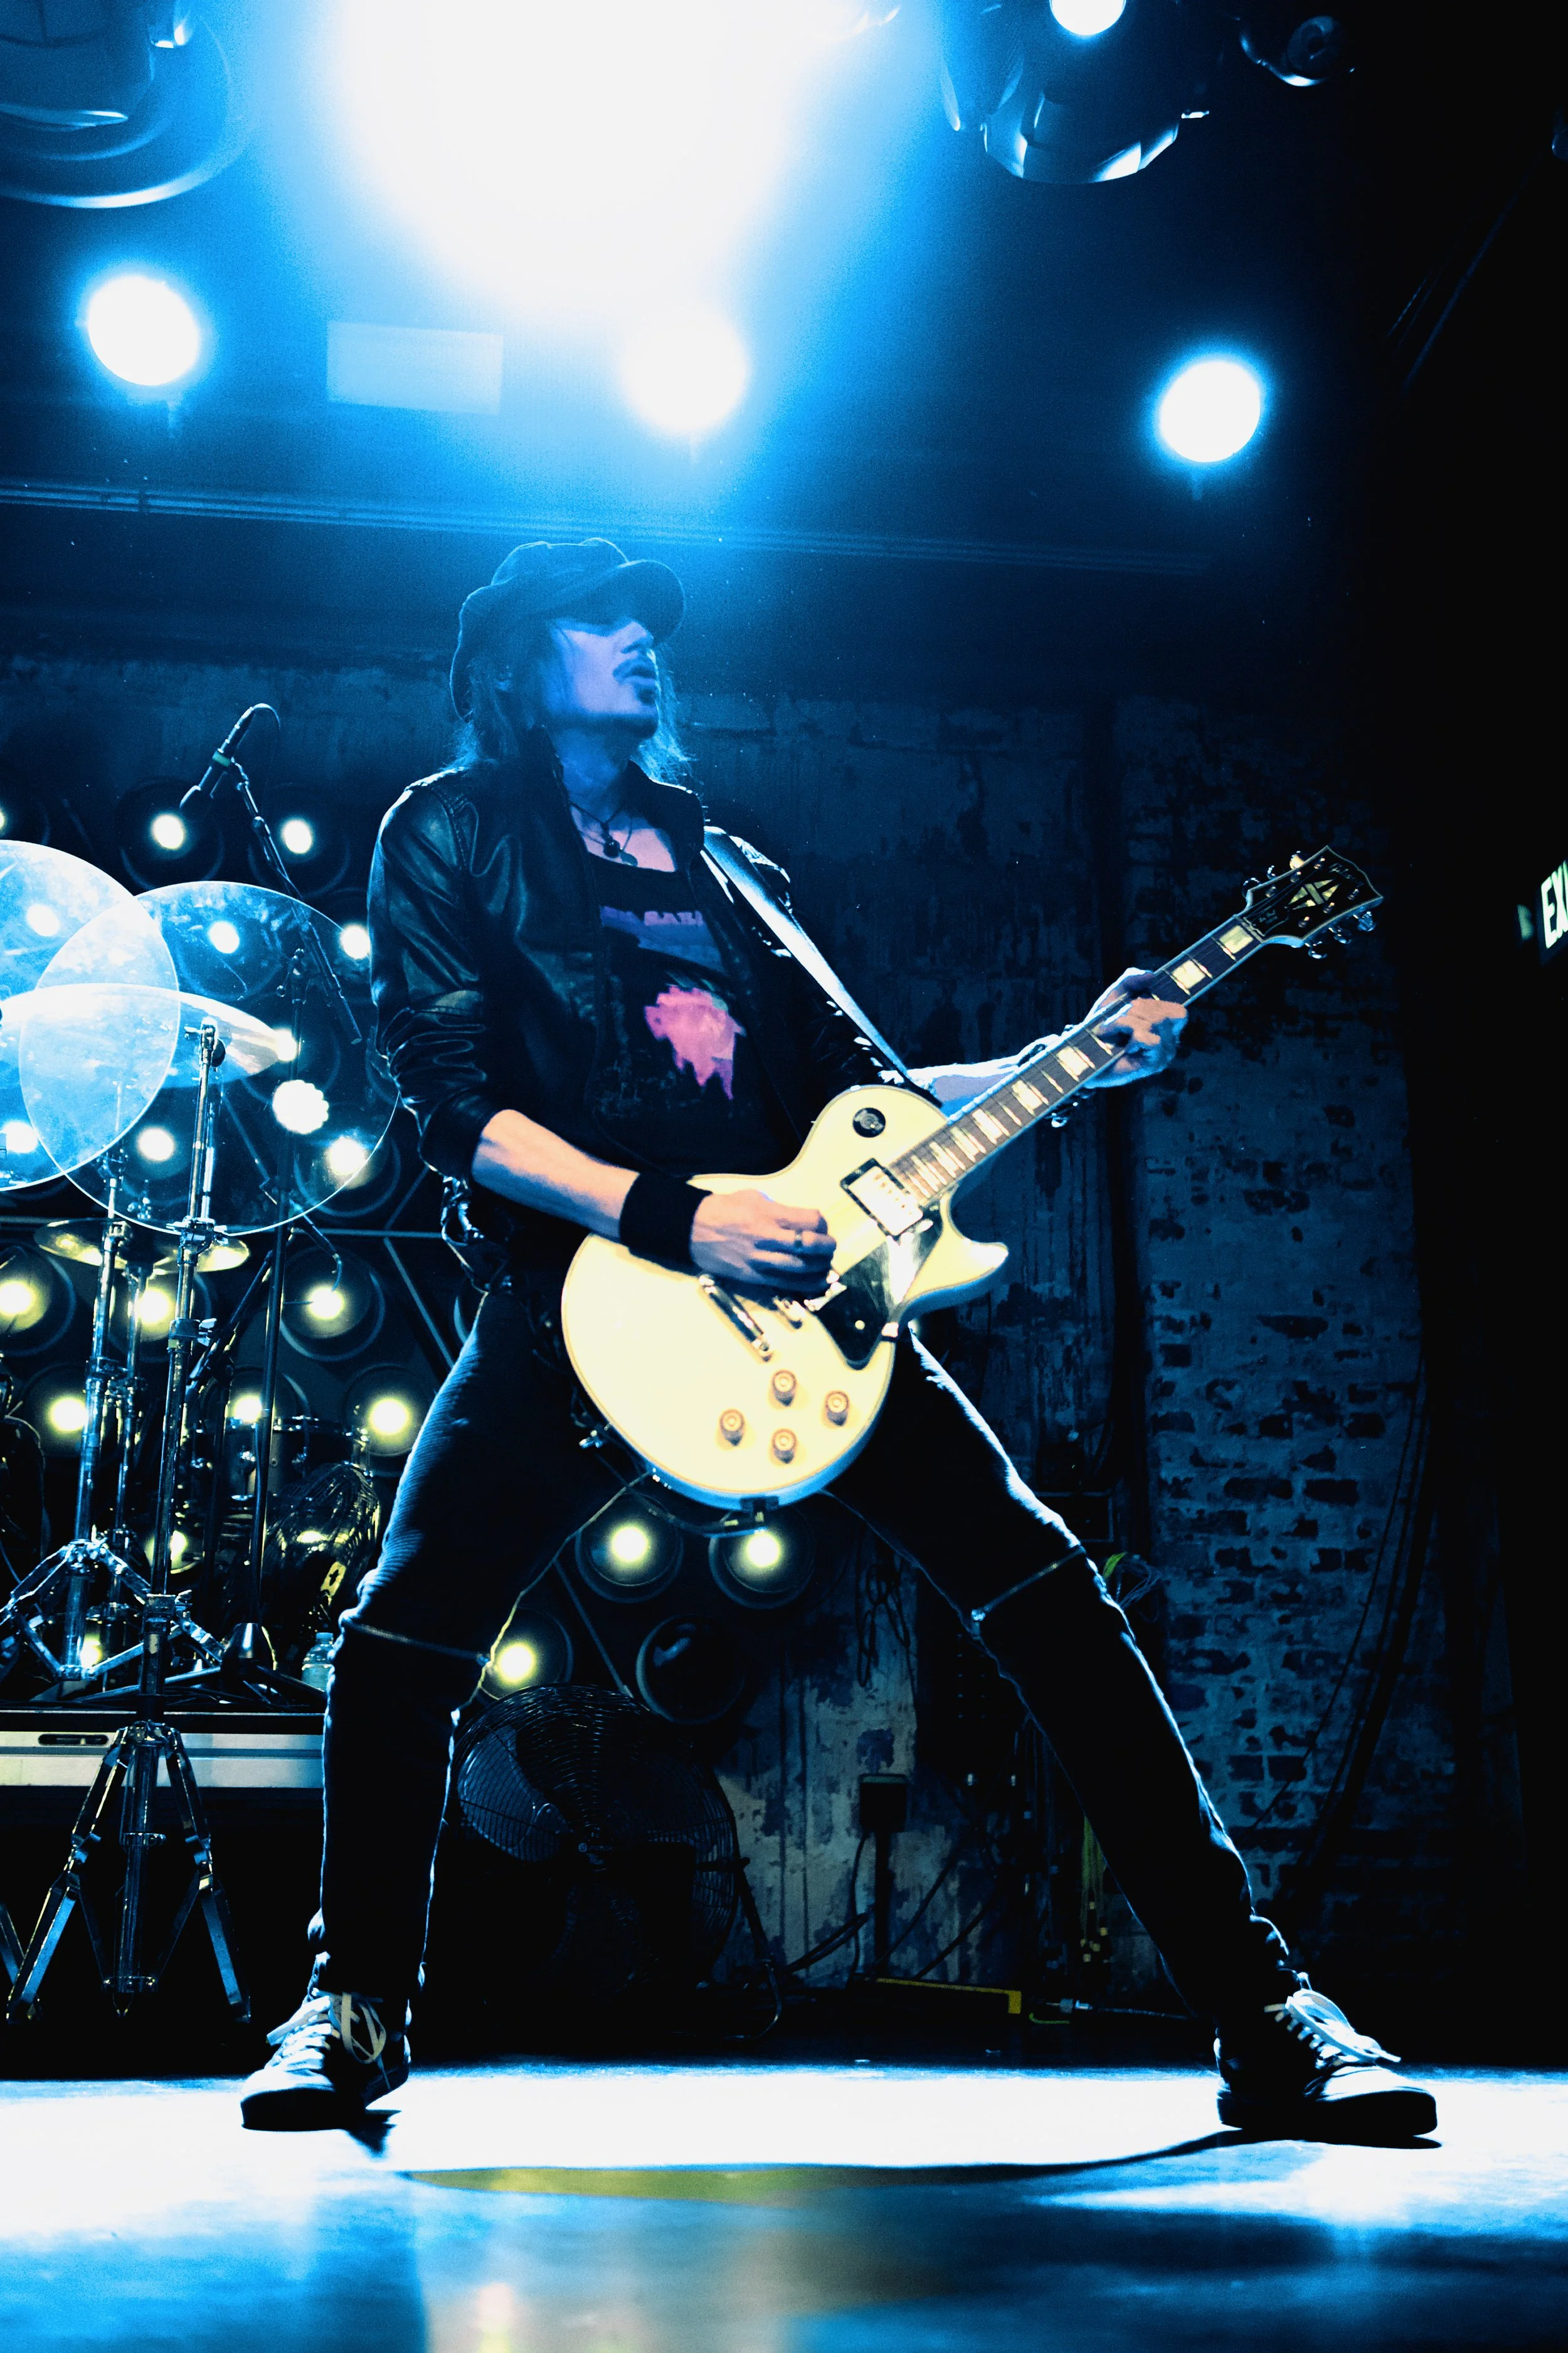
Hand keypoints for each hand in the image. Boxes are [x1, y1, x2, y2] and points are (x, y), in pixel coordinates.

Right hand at [690, 1190, 834, 1289]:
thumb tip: (799, 1220)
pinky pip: (785, 1284)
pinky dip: (805, 1285)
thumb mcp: (752, 1198)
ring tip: (826, 1265)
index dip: (822, 1224)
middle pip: (809, 1246)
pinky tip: (816, 1282)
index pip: (810, 1220)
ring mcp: (760, 1260)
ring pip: (800, 1268)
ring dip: (820, 1268)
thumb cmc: (723, 1210)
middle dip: (826, 1247)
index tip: (821, 1226)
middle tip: (830, 1247)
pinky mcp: (753, 1276)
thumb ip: (778, 1209)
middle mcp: (767, 1238)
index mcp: (768, 1214)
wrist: (692, 1229)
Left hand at [1083, 966, 1186, 1084]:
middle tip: (1117, 1022)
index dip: (1158, 1004)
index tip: (1136, 1004)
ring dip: (1125, 1022)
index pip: (1179, 1011)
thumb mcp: (1115, 996)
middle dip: (1133, 1010)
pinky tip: (1124, 1048)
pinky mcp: (1154, 1065)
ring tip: (1114, 1033)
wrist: (1084, 1052)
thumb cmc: (1101, 1026)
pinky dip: (1131, 1038)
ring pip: (1153, 1022)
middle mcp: (1170, 1042)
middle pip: (1162, 1013)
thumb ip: (1131, 980)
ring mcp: (1164, 1055)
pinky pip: (1149, 1039)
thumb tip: (1151, 974)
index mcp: (1166, 1027)